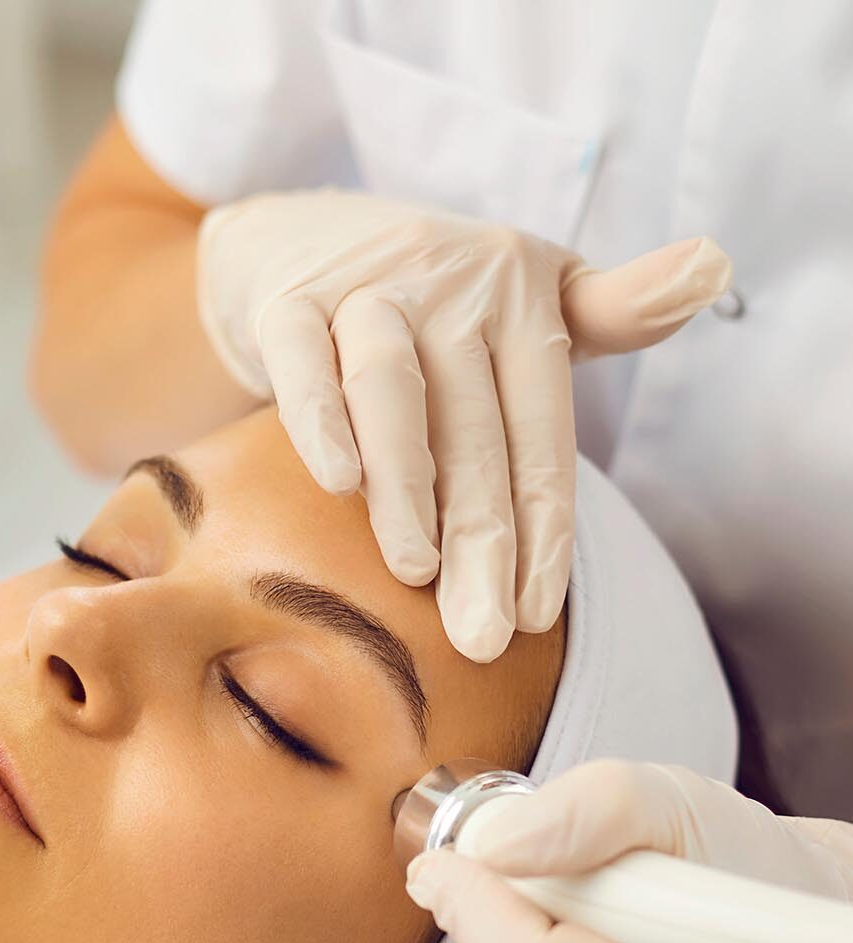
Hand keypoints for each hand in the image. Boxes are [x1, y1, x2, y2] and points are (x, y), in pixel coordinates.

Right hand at [196, 189, 732, 660]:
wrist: (302, 242)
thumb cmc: (433, 299)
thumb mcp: (530, 298)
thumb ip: (613, 313)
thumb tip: (716, 268)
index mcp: (522, 297)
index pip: (541, 429)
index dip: (545, 527)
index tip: (536, 617)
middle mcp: (453, 286)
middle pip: (473, 431)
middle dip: (482, 541)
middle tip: (483, 636)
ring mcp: (368, 289)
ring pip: (392, 390)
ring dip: (408, 484)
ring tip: (417, 572)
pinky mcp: (289, 301)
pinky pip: (305, 361)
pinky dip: (320, 418)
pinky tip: (336, 482)